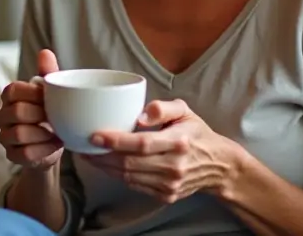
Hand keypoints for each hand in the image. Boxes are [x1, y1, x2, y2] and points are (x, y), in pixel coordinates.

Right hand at [0, 49, 62, 170]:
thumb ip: (48, 73)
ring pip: (19, 134)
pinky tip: (55, 144)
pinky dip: (45, 149)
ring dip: (44, 134)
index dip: (34, 94)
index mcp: (10, 96)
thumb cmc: (49, 113)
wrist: (52, 144)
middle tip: (56, 117)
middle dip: (40, 115)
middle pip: (16, 112)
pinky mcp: (12, 156)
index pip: (13, 90)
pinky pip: (25, 154)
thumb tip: (45, 52)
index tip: (50, 99)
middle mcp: (2, 116)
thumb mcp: (51, 92)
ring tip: (58, 132)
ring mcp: (5, 137)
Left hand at [84, 99, 241, 203]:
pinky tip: (107, 165)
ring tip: (90, 155)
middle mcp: (174, 165)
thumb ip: (163, 108)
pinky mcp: (166, 195)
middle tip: (84, 145)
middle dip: (102, 156)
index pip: (141, 144)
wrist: (218, 166)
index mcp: (179, 141)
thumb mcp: (185, 111)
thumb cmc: (197, 134)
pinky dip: (118, 175)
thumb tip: (141, 116)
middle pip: (130, 163)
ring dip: (105, 167)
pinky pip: (135, 185)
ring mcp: (170, 183)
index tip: (94, 136)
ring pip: (129, 177)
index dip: (115, 141)